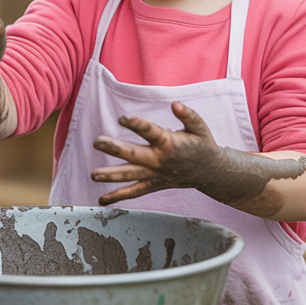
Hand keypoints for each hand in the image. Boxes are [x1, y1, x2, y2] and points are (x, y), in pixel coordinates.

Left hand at [91, 101, 305, 207]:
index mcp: (170, 143)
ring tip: (93, 174)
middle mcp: (160, 160)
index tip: (123, 118)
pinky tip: (101, 200)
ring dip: (111, 175)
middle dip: (115, 148)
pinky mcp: (154, 184)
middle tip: (97, 141)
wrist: (212, 173)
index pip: (151, 132)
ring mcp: (156, 175)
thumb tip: (175, 104)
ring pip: (131, 176)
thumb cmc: (203, 144)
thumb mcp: (199, 127)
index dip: (137, 125)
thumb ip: (187, 115)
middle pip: (135, 155)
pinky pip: (135, 192)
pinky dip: (118, 196)